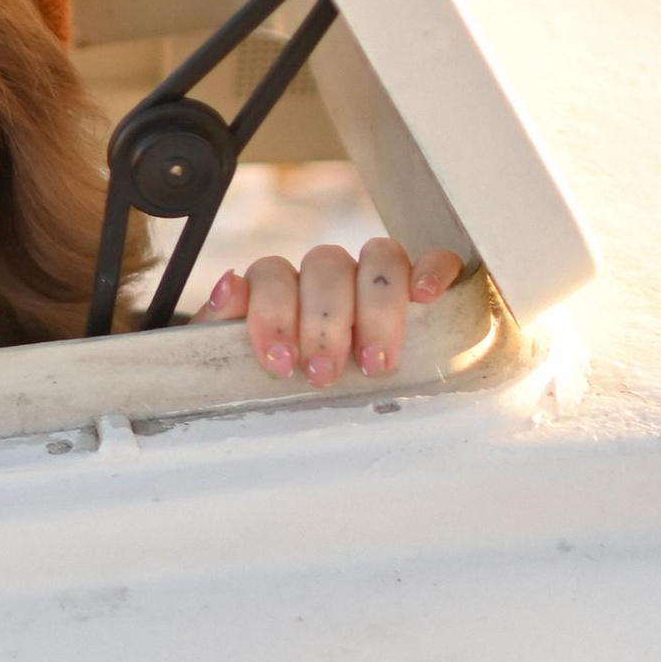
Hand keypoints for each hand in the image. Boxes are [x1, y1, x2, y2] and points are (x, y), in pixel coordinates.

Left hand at [197, 239, 462, 385]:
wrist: (315, 403)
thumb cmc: (281, 382)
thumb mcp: (239, 361)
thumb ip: (225, 323)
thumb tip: (229, 285)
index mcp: (282, 286)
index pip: (274, 273)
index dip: (274, 314)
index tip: (279, 363)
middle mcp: (328, 275)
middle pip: (327, 266)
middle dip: (324, 324)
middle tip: (322, 374)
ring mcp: (375, 278)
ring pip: (380, 258)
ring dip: (376, 310)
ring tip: (374, 363)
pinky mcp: (422, 287)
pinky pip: (435, 259)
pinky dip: (433, 271)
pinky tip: (427, 298)